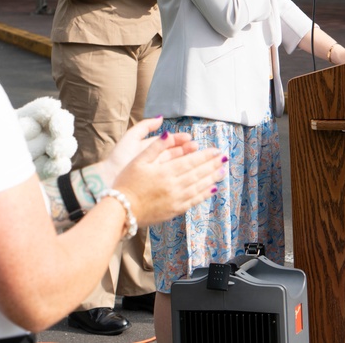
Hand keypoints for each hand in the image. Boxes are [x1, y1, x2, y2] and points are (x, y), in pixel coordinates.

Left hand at [88, 117, 195, 187]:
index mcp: (150, 149)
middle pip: (175, 153)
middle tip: (196, 147)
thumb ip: (145, 126)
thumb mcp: (131, 138)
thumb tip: (161, 117)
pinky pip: (171, 176)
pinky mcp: (156, 182)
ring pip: (175, 165)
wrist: (107, 179)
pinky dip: (181, 173)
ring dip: (186, 160)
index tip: (189, 138)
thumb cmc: (118, 158)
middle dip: (186, 149)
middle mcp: (155, 160)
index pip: (169, 143)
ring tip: (196, 156)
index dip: (180, 140)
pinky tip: (190, 170)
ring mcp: (156, 172)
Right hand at [110, 132, 224, 225]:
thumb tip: (169, 134)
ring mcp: (175, 199)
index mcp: (166, 172)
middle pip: (198, 173)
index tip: (216, 150)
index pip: (191, 161)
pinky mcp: (174, 210)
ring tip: (222, 172)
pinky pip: (193, 201)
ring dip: (212, 178)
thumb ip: (156, 147)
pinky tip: (212, 190)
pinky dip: (204, 194)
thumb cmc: (127, 183)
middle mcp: (174, 186)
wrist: (120, 210)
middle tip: (224, 159)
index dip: (205, 155)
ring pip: (199, 187)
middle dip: (212, 165)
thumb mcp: (138, 161)